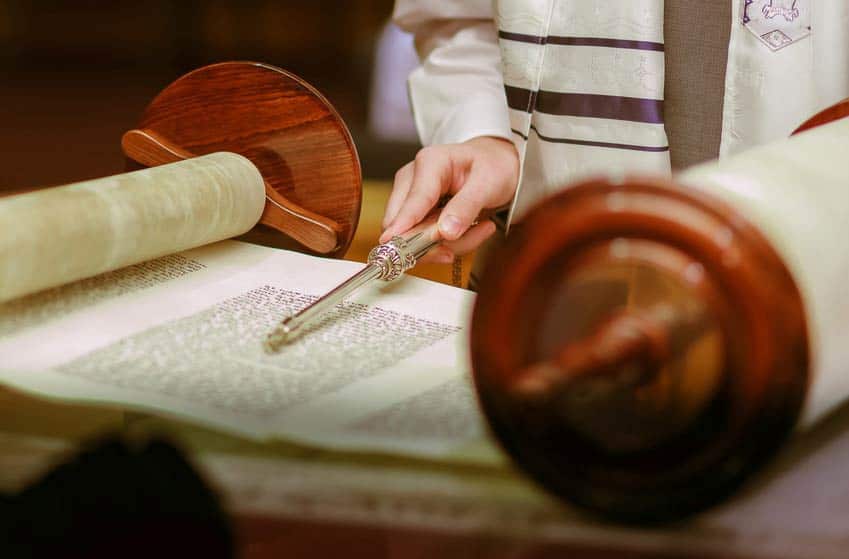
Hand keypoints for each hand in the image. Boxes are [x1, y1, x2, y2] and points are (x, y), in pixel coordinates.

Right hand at [380, 136, 519, 263]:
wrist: (495, 165)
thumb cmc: (493, 167)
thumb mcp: (489, 184)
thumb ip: (466, 206)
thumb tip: (445, 232)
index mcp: (429, 162)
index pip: (414, 201)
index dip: (406, 226)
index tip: (398, 246)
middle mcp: (411, 179)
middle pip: (403, 224)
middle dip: (436, 243)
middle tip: (472, 239)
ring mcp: (409, 197)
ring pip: (412, 238)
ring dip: (448, 244)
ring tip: (481, 229)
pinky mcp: (414, 214)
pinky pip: (422, 241)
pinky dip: (448, 243)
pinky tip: (470, 230)